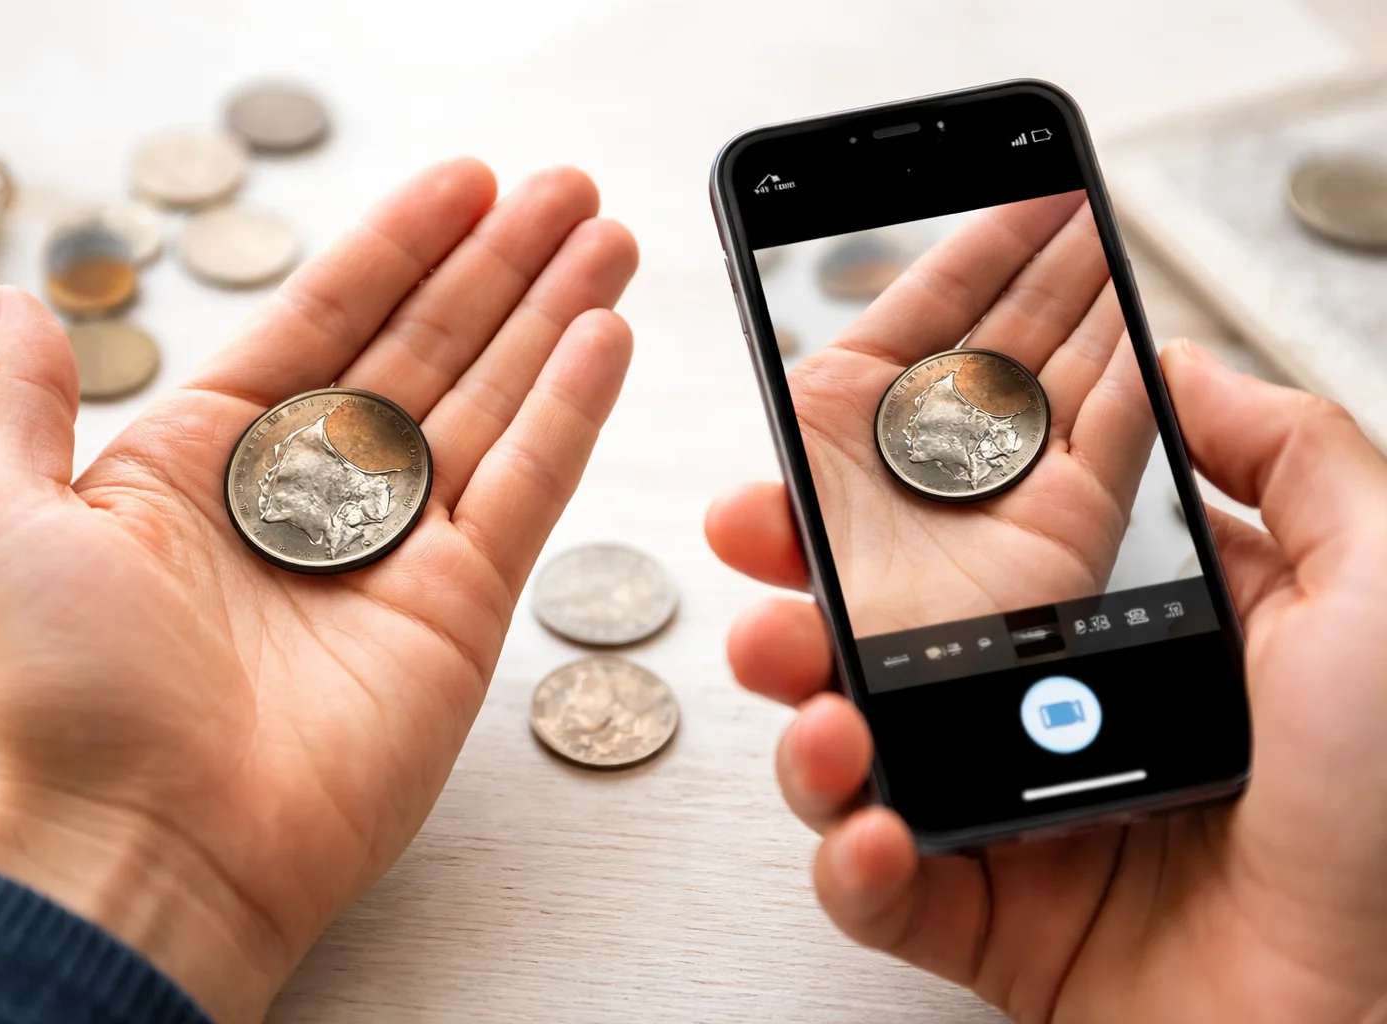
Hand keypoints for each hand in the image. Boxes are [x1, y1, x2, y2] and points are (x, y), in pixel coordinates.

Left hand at [0, 159, 637, 1022]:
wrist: (146, 843)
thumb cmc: (65, 697)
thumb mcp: (1, 519)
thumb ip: (28, 402)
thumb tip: (19, 305)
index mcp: (213, 462)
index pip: (326, 321)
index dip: (398, 246)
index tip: (463, 186)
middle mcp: (314, 499)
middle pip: (427, 349)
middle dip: (499, 264)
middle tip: (563, 193)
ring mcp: (396, 552)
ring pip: (491, 404)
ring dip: (551, 317)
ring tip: (602, 238)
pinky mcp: (460, 608)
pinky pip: (527, 487)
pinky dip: (570, 409)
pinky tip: (603, 336)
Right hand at [708, 343, 1386, 1020]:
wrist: (1380, 1011)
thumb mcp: (1378, 584)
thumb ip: (1291, 454)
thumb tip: (1185, 367)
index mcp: (1122, 628)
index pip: (971, 554)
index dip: (884, 517)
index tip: (817, 482)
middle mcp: (1051, 713)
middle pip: (883, 653)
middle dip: (798, 622)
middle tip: (767, 604)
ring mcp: (1012, 816)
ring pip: (860, 763)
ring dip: (806, 739)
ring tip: (823, 725)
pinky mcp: (989, 921)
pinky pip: (883, 890)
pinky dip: (853, 866)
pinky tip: (876, 837)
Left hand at [723, 193, 1153, 633]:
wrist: (907, 749)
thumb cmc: (831, 674)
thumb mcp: (781, 590)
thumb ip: (768, 531)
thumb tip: (734, 513)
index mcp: (846, 437)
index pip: (926, 308)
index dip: (979, 244)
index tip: (1024, 187)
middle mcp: (929, 456)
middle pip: (1001, 331)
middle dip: (1040, 267)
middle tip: (1074, 204)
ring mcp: (1003, 487)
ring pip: (1058, 369)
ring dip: (1089, 304)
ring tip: (1109, 237)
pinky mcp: (1070, 527)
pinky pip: (1114, 431)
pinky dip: (1135, 379)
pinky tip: (1145, 324)